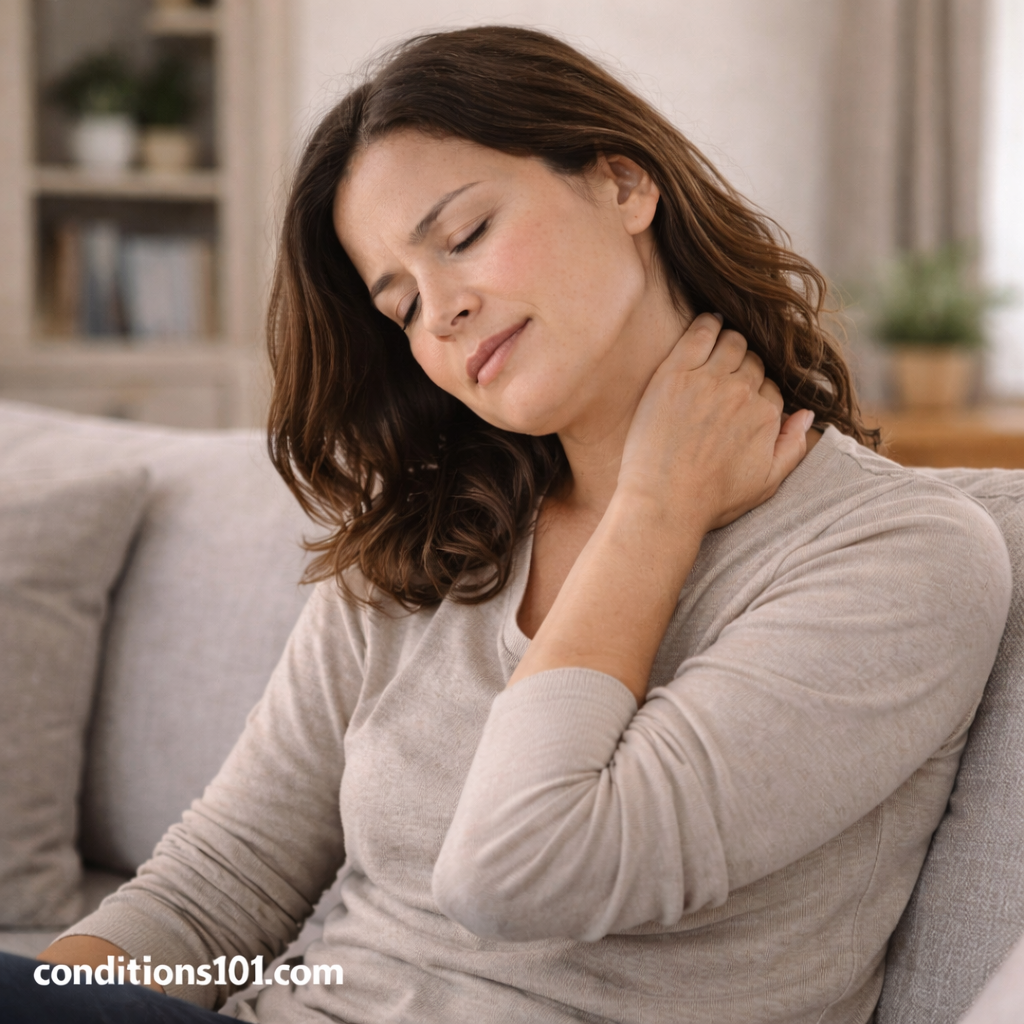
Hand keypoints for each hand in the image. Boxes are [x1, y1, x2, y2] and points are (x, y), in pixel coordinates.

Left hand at [616, 313, 813, 533]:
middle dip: (744, 366)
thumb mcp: (766, 483)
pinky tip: (707, 322)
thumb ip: (793, 447)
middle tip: (727, 374)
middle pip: (752, 361)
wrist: (663, 502)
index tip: (741, 398)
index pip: (770, 386)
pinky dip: (707, 323)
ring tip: (719, 347)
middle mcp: (742, 393)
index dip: (757, 391)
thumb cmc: (711, 500)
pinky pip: (699, 333)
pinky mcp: (674, 374)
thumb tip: (808, 415)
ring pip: (731, 343)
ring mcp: (708, 380)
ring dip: (729, 342)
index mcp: (766, 415)